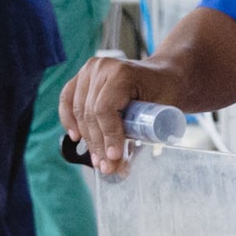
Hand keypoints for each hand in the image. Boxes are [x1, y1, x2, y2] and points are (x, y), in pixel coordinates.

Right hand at [62, 52, 173, 171]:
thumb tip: (119, 168)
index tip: (113, 157)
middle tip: (106, 166)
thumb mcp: (161, 112)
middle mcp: (101, 67)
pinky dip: (69, 120)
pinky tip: (76, 137)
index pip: (104, 109)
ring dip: (87, 138)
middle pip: (90, 112)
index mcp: (122, 72)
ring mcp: (89, 70)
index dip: (107, 135)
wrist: (166, 75)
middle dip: (98, 143)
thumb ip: (141, 136)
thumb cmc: (167, 92)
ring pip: (79, 110)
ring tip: (97, 159)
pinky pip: (67, 100)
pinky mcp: (82, 76)